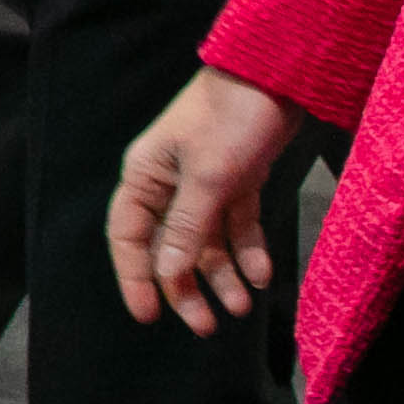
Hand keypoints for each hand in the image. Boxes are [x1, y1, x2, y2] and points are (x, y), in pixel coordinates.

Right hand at [110, 69, 301, 335]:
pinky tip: (262, 273)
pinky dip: (247, 250)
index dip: (135, 276)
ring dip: (223, 274)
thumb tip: (168, 274)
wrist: (275, 76)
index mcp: (146, 176)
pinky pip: (236, 225)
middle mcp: (169, 184)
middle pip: (170, 245)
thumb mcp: (209, 177)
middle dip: (187, 287)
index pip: (129, 235)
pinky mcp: (236, 180)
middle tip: (207, 327)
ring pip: (206, 241)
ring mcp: (203, 183)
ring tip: (243, 307)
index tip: (149, 316)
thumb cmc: (230, 121)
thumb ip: (188, 227)